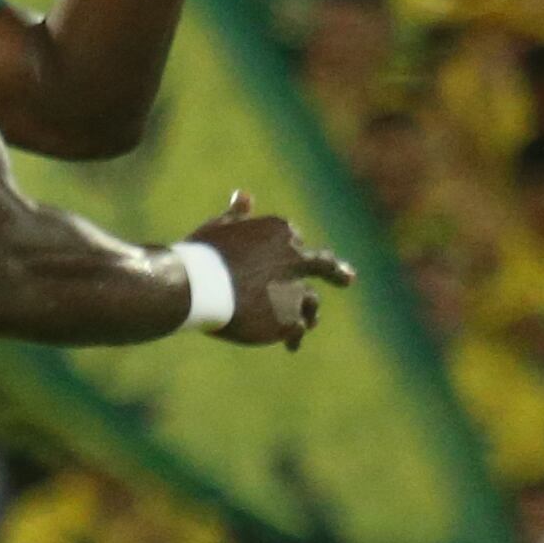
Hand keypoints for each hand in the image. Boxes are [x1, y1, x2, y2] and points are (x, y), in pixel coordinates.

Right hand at [188, 193, 353, 348]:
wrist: (195, 287)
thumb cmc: (202, 255)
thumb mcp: (219, 228)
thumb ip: (237, 215)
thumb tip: (244, 195)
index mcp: (282, 231)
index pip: (293, 242)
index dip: (286, 253)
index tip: (282, 260)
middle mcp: (296, 258)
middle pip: (322, 265)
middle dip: (335, 272)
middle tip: (348, 279)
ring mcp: (294, 291)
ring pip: (310, 302)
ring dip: (310, 311)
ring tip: (309, 323)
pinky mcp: (288, 320)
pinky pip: (296, 329)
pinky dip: (293, 337)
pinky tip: (292, 346)